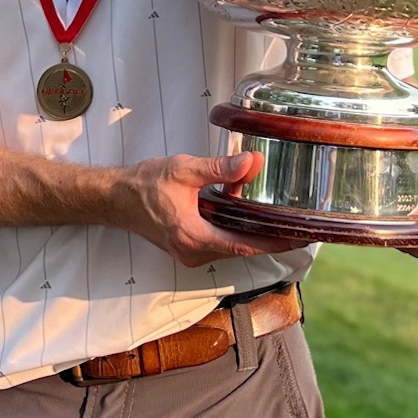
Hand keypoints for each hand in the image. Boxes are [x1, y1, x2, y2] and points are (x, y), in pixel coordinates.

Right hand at [119, 152, 299, 267]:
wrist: (117, 198)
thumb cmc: (145, 185)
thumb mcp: (184, 170)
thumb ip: (219, 169)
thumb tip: (251, 163)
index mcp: (193, 235)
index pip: (244, 245)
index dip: (274, 243)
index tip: (299, 239)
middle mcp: (193, 252)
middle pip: (242, 249)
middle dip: (271, 239)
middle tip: (300, 227)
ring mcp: (190, 254)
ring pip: (232, 248)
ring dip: (254, 235)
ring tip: (281, 221)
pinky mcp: (188, 248)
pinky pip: (220, 244)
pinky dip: (237, 233)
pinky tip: (250, 218)